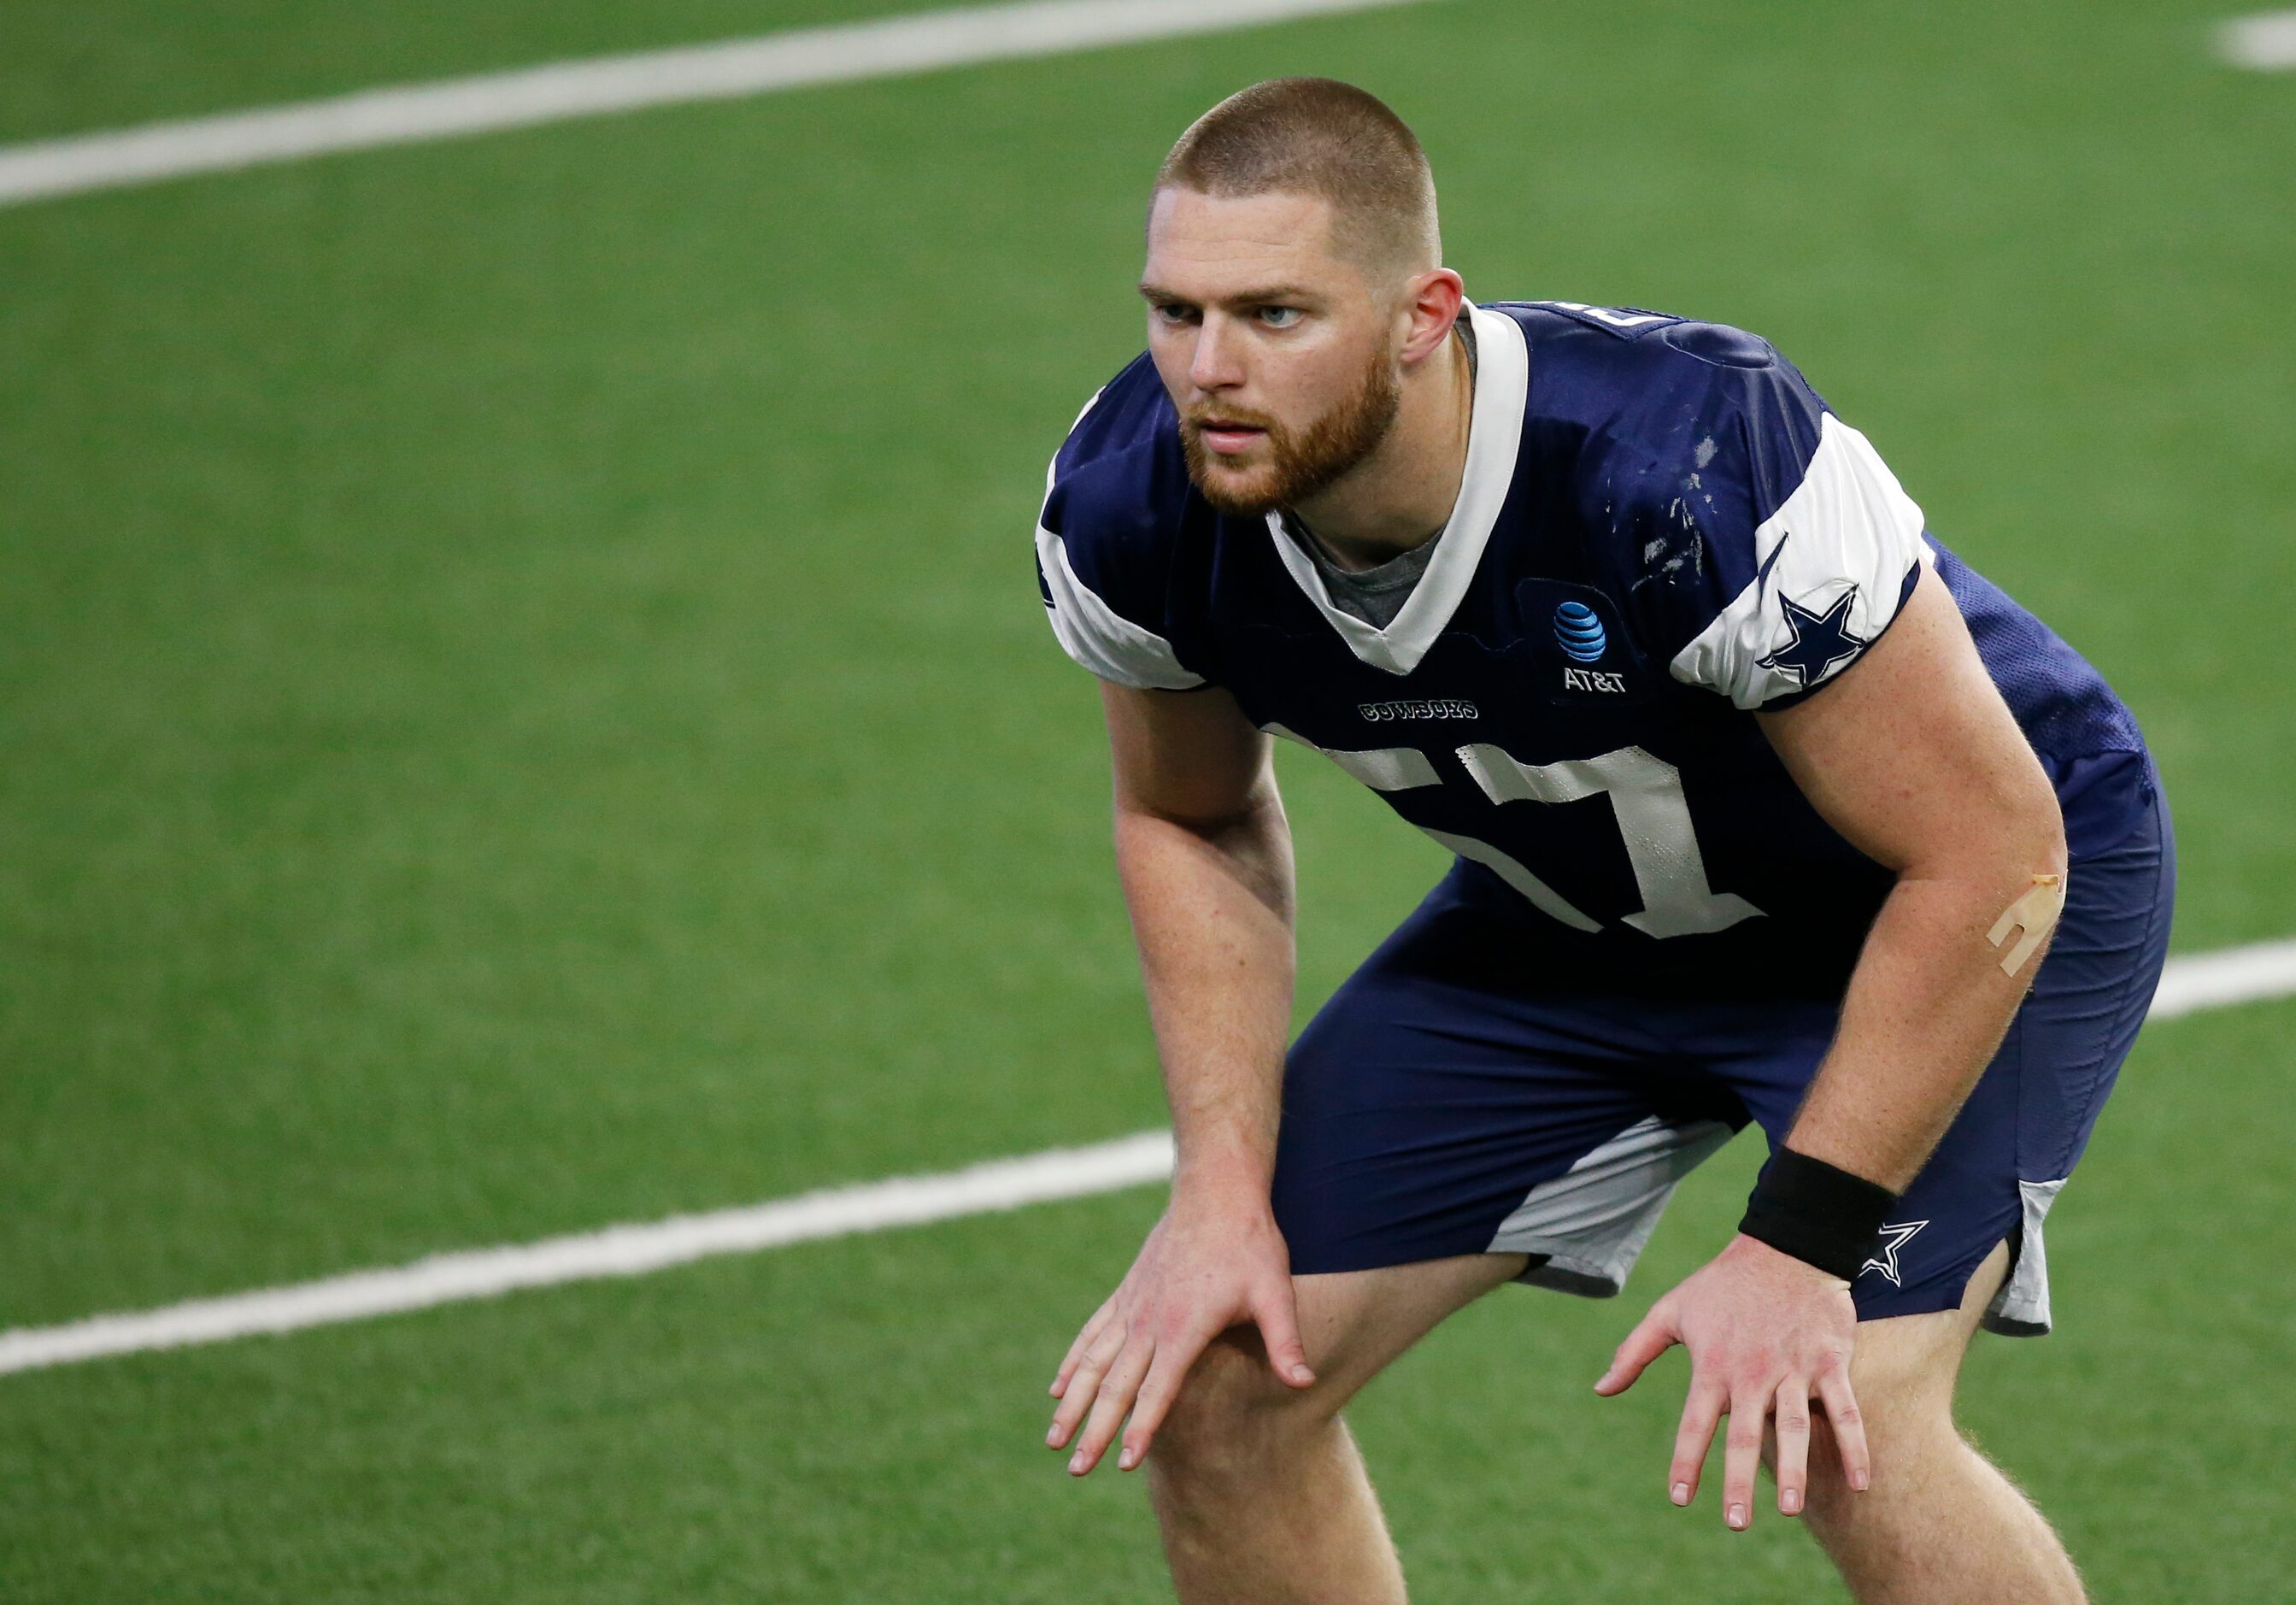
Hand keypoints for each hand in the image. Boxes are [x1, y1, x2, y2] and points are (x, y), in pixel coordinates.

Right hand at [1046, 1177, 1313, 1475]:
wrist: (1216, 1190)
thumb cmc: (1250, 1243)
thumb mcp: (1275, 1292)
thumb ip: (1285, 1341)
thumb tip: (1304, 1382)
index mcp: (1184, 1326)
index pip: (1157, 1389)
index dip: (1141, 1428)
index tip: (1121, 1463)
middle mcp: (1149, 1320)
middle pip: (1115, 1384)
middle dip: (1094, 1429)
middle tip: (1076, 1469)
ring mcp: (1132, 1305)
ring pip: (1093, 1362)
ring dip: (1072, 1403)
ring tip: (1053, 1440)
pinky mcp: (1127, 1292)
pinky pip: (1092, 1333)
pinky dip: (1073, 1363)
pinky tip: (1058, 1389)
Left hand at [1591, 1233, 1867, 1528]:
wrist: (1786, 1248)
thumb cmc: (1722, 1285)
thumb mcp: (1671, 1311)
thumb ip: (1634, 1352)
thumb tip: (1600, 1389)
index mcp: (1713, 1364)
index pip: (1694, 1422)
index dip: (1686, 1461)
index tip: (1679, 1498)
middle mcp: (1752, 1372)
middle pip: (1744, 1435)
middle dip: (1739, 1481)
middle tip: (1735, 1523)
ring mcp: (1793, 1369)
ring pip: (1794, 1427)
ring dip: (1796, 1470)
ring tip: (1791, 1512)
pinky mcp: (1829, 1363)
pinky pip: (1846, 1410)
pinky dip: (1855, 1446)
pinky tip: (1860, 1483)